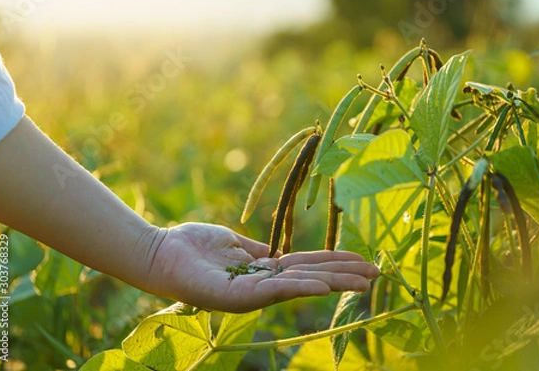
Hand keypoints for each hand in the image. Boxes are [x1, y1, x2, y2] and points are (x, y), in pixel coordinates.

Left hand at [144, 222, 379, 311]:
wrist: (160, 252)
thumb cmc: (192, 245)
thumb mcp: (232, 243)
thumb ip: (255, 250)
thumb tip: (275, 252)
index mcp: (263, 270)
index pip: (308, 265)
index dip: (336, 262)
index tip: (363, 260)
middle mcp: (262, 284)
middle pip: (312, 276)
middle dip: (345, 275)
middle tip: (378, 274)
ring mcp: (252, 292)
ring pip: (300, 286)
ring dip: (333, 283)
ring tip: (364, 282)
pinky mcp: (237, 296)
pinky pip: (273, 291)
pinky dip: (299, 288)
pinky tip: (322, 285)